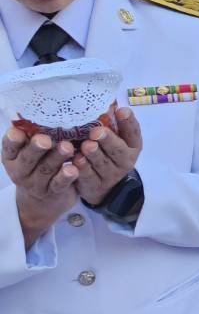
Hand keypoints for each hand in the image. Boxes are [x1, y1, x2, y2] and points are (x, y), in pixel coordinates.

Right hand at [2, 125, 79, 244]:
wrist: (42, 202)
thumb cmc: (37, 166)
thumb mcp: (27, 153)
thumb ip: (30, 136)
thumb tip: (32, 111)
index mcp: (12, 157)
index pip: (9, 147)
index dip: (12, 140)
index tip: (17, 132)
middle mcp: (21, 171)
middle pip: (27, 159)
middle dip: (36, 148)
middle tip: (45, 139)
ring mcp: (36, 183)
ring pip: (46, 169)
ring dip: (57, 158)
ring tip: (67, 147)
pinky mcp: (53, 192)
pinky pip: (59, 184)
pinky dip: (66, 176)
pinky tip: (74, 169)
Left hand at [73, 107, 142, 204]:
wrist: (105, 187)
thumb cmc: (108, 154)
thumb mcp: (118, 140)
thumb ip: (116, 125)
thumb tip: (111, 102)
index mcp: (132, 147)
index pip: (133, 134)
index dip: (129, 122)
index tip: (121, 110)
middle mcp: (124, 161)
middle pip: (117, 150)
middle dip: (108, 140)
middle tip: (97, 131)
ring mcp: (110, 175)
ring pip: (101, 164)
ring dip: (93, 154)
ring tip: (86, 145)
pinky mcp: (94, 186)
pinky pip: (88, 177)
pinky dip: (82, 169)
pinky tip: (76, 161)